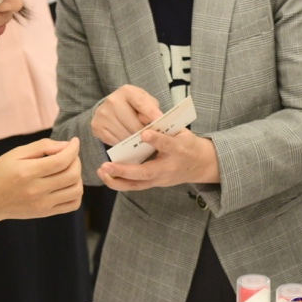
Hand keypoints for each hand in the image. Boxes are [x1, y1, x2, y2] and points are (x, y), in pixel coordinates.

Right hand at [0, 137, 82, 221]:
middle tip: (69, 155)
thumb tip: (66, 145)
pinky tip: (66, 184)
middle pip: (72, 175)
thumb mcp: (15, 153)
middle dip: (76, 161)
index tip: (74, 141)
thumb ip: (42, 146)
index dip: (73, 148)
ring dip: (78, 177)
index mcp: (27, 172)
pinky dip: (75, 193)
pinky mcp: (45, 213)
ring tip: (68, 169)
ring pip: (76, 191)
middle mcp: (36, 190)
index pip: (62, 160)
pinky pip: (72, 205)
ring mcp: (42, 205)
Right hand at [92, 85, 162, 145]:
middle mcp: (113, 100)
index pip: (141, 103)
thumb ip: (151, 109)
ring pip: (125, 135)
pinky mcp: (97, 126)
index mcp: (127, 91)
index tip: (159, 121)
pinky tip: (127, 140)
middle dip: (144, 133)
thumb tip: (153, 122)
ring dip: (134, 141)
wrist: (112, 108)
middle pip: (134, 124)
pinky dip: (123, 144)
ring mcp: (103, 114)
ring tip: (139, 140)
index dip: (151, 113)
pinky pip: (115, 141)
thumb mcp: (145, 101)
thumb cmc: (133, 105)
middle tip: (150, 138)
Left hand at [98, 129, 218, 190]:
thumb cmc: (187, 144)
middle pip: (146, 172)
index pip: (167, 145)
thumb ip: (163, 124)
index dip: (156, 140)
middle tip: (107, 165)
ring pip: (136, 184)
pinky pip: (134, 186)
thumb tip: (143, 115)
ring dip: (117, 179)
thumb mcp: (181, 131)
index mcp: (178, 149)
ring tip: (102, 170)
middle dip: (125, 170)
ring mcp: (160, 179)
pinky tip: (106, 176)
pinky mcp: (154, 184)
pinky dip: (118, 182)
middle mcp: (168, 167)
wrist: (200, 165)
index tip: (144, 134)